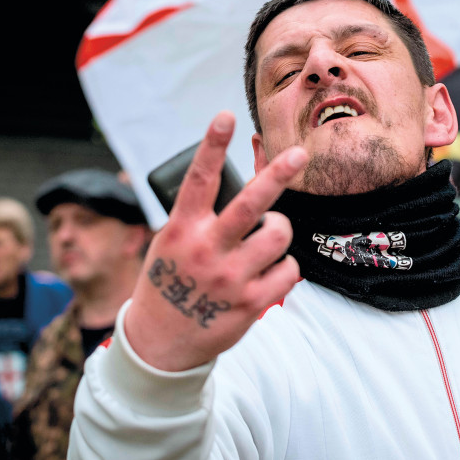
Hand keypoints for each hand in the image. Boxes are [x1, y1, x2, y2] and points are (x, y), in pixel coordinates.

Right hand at [124, 111, 306, 370]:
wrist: (160, 343)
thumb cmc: (172, 279)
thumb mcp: (172, 242)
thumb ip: (201, 216)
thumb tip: (239, 180)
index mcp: (183, 230)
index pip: (199, 180)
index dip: (213, 145)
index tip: (226, 116)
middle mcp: (207, 251)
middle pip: (251, 205)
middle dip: (278, 175)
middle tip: (299, 153)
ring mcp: (230, 278)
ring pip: (279, 234)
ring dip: (278, 231)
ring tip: (264, 240)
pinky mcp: (251, 303)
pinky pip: (289, 269)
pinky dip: (284, 267)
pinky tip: (266, 274)